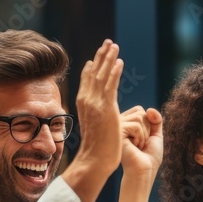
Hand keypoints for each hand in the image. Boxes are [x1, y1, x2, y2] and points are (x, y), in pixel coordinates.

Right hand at [74, 40, 123, 176]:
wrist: (95, 159)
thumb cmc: (97, 147)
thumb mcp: (95, 124)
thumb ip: (96, 112)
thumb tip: (98, 109)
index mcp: (83, 103)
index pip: (88, 79)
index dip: (93, 65)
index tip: (98, 54)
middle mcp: (86, 100)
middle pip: (94, 72)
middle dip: (101, 56)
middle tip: (108, 42)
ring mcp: (95, 103)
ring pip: (101, 75)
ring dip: (108, 58)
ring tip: (114, 45)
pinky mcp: (106, 108)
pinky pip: (110, 85)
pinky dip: (114, 72)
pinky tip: (119, 61)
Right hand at [120, 106, 162, 180]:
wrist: (143, 171)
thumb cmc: (149, 157)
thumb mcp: (155, 135)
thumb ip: (155, 120)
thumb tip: (149, 109)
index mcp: (124, 123)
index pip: (140, 110)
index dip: (148, 124)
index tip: (144, 139)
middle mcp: (118, 124)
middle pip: (140, 112)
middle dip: (147, 129)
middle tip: (140, 144)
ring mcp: (116, 128)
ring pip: (139, 118)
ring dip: (144, 135)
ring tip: (137, 146)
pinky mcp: (116, 133)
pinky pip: (136, 125)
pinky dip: (140, 137)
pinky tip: (133, 147)